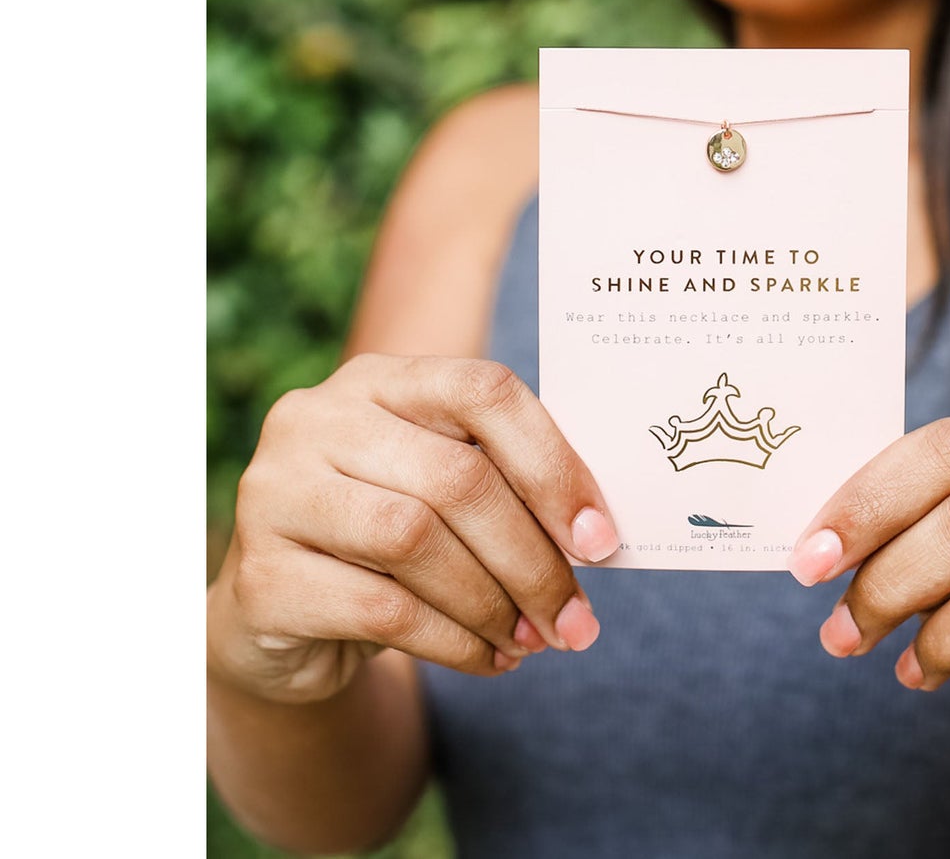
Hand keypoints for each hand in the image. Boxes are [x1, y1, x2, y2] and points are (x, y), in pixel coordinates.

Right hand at [207, 354, 618, 705]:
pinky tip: (487, 659)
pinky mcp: (259, 576)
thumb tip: (597, 534)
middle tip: (576, 619)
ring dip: (494, 602)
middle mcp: (318, 418)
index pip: (483, 390)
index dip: (553, 463)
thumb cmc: (386, 542)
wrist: (279, 617)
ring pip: (416, 539)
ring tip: (533, 641)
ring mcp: (277, 491)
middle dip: (532, 558)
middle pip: (457, 475)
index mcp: (380, 379)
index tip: (601, 538)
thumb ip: (505, 486)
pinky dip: (452, 641)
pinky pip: (381, 609)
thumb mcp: (442, 492)